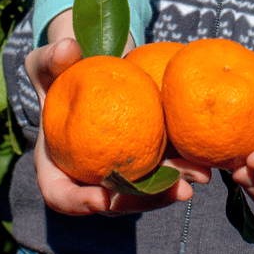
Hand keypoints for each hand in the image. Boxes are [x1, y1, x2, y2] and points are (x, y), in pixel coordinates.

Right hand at [26, 11, 209, 216]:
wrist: (90, 74)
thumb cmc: (61, 73)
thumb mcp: (48, 63)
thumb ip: (51, 59)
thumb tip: (68, 50)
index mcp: (56, 166)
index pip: (61, 195)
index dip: (78, 203)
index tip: (102, 199)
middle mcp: (88, 180)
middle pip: (114, 203)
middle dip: (145, 201)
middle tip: (173, 189)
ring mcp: (118, 176)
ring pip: (145, 192)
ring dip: (174, 188)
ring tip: (200, 176)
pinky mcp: (143, 165)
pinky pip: (162, 173)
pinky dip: (183, 170)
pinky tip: (205, 165)